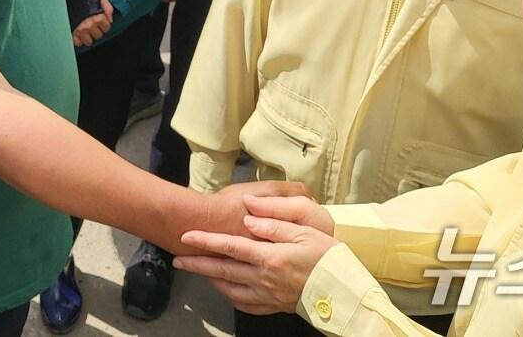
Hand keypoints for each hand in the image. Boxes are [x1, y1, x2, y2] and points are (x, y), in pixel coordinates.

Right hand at [71, 0, 113, 47]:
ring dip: (88, 36)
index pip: (106, 28)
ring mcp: (80, 31)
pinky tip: (78, 32)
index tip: (101, 22)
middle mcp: (89, 26)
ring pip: (89, 42)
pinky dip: (78, 39)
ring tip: (85, 29)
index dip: (104, 24)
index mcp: (97, 18)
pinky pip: (78, 43)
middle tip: (92, 25)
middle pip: (98, 36)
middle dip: (96, 30)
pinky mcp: (71, 34)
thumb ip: (108, 7)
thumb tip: (110, 19)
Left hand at [176, 194, 338, 315]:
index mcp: (270, 257)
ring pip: (229, 288)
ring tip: (195, 270)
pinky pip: (244, 304)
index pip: (230, 246)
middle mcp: (264, 278)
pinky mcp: (274, 306)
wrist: (345, 290)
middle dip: (197, 263)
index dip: (206, 240)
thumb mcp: (305, 230)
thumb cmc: (327, 256)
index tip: (186, 236)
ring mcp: (268, 295)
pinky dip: (229, 295)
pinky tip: (224, 289)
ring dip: (209, 279)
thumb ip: (274, 222)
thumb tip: (248, 216)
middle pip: (223, 269)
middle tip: (177, 259)